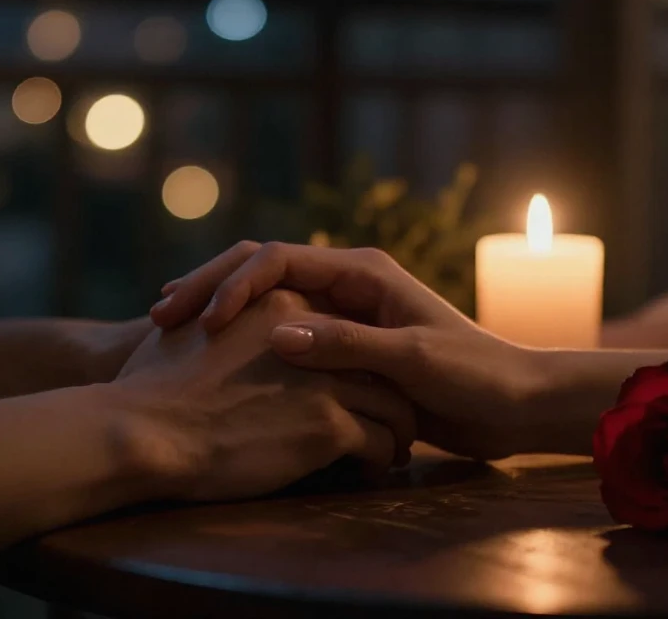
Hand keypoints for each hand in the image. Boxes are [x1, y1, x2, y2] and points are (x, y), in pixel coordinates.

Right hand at [112, 289, 416, 500]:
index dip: (346, 350)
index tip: (353, 384)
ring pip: (389, 397)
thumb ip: (235, 318)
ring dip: (398, 423)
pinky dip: (385, 453)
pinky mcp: (327, 423)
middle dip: (387, 386)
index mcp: (280, 298)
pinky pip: (380, 438)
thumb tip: (234, 325)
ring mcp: (325, 378)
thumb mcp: (197, 328)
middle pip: (371, 354)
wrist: (144, 432)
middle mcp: (312, 329)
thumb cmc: (152, 385)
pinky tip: (375, 465)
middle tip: (391, 411)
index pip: (337, 318)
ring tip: (394, 443)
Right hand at [150, 242, 540, 458]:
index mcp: (362, 272)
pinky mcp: (346, 355)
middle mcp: (348, 287)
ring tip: (166, 342)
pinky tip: (211, 372)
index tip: (199, 320)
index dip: (231, 284)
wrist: (512, 407)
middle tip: (156, 321)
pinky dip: (243, 353)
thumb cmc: (473, 376)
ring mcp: (344, 320)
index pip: (277, 259)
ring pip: (263, 309)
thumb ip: (348, 345)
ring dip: (216, 320)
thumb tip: (278, 330)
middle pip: (258, 276)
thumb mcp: (411, 359)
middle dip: (206, 293)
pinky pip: (282, 344)